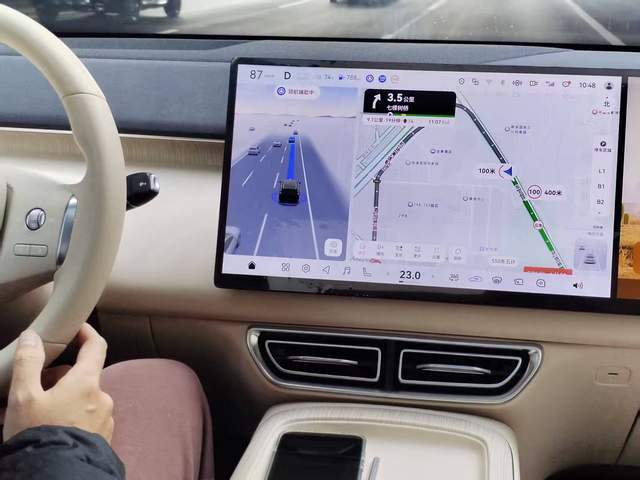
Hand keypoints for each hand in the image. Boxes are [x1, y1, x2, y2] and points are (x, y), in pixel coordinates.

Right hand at [3, 324, 114, 443]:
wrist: (56, 478)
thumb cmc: (40, 436)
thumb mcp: (23, 397)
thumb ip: (28, 363)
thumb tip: (32, 337)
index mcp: (87, 383)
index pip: (96, 346)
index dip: (87, 333)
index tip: (77, 329)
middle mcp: (102, 399)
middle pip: (84, 377)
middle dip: (61, 378)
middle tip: (36, 389)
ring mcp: (105, 421)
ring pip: (84, 400)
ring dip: (66, 400)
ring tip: (39, 415)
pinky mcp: (103, 439)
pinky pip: (88, 420)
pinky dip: (72, 419)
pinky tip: (53, 431)